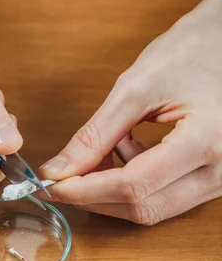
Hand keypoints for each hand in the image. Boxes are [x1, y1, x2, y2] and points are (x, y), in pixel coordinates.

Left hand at [40, 0, 221, 224]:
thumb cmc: (193, 51)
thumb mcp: (137, 87)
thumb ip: (95, 134)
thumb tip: (59, 169)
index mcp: (206, 141)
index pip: (135, 185)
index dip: (87, 190)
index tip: (55, 184)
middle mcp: (220, 170)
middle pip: (144, 208)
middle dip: (96, 197)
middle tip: (66, 178)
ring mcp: (220, 180)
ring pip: (153, 209)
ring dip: (114, 191)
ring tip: (104, 152)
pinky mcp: (212, 181)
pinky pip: (165, 198)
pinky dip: (134, 185)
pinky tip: (128, 151)